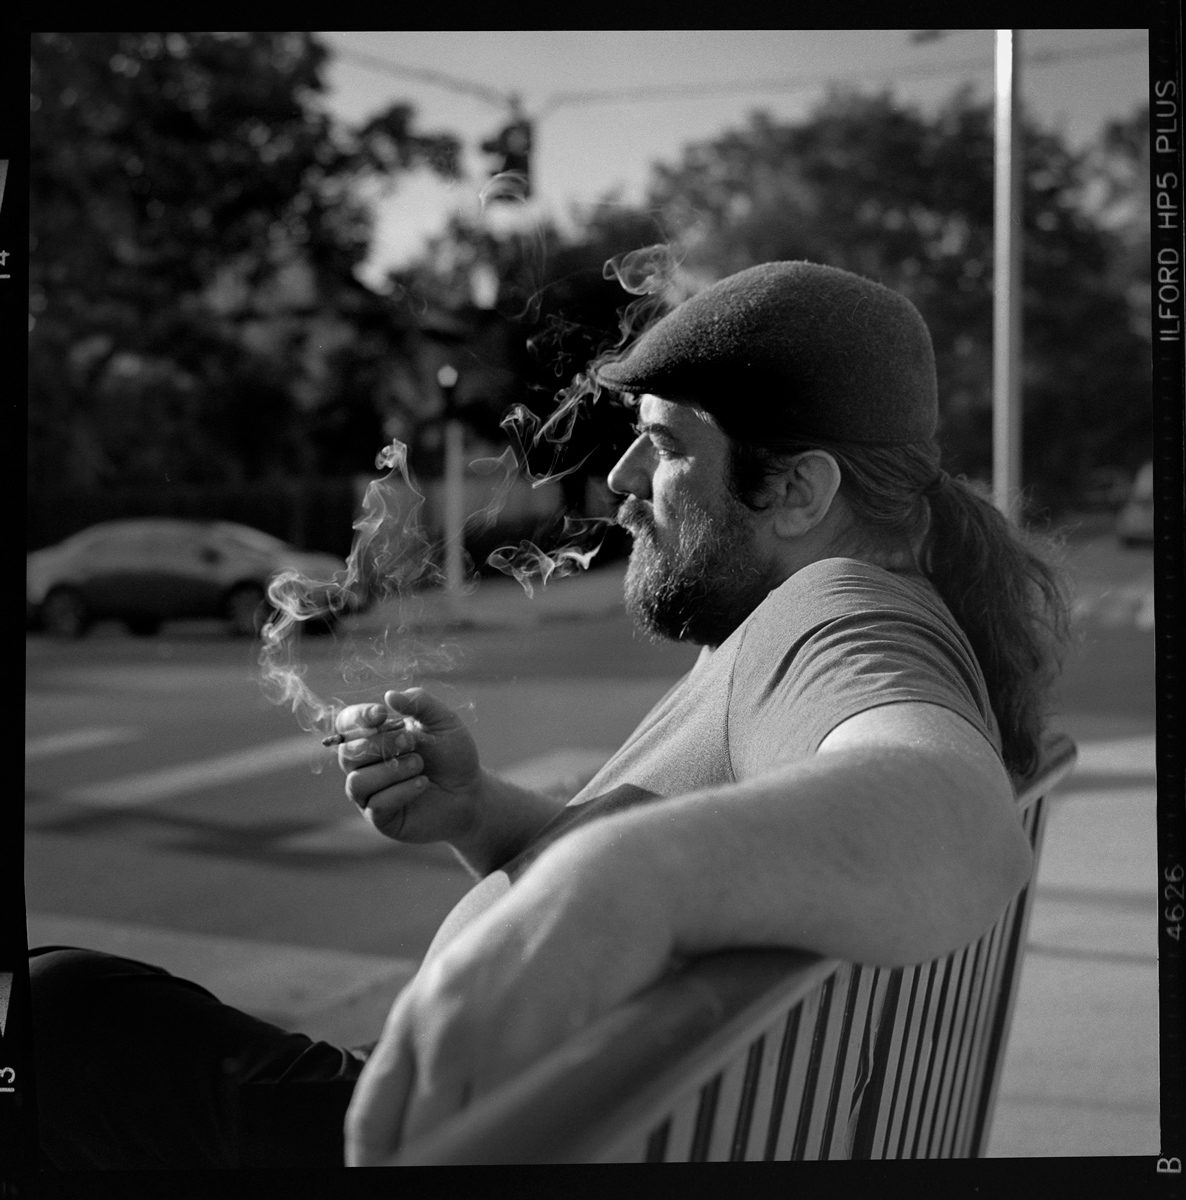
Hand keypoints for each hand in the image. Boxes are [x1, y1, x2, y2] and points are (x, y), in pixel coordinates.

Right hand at [336, 688, 482, 844]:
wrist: (471, 792)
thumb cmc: (453, 755)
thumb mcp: (443, 721)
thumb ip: (420, 703)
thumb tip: (390, 696)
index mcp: (374, 737)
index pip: (346, 723)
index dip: (358, 717)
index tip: (382, 714)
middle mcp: (365, 765)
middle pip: (347, 752)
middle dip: (380, 744)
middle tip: (410, 741)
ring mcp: (370, 793)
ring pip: (357, 781)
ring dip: (390, 770)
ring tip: (419, 765)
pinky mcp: (381, 818)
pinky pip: (376, 805)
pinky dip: (400, 791)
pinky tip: (423, 783)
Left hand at [343, 823, 676, 1164]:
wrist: (606, 884)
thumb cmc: (546, 932)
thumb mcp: (471, 976)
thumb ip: (441, 1042)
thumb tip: (427, 1118)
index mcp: (416, 1010)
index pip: (372, 1122)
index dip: (380, 1167)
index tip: (396, 1178)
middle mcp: (444, 1028)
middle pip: (419, 1143)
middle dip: (442, 1164)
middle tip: (466, 1167)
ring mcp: (494, 1040)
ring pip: (470, 1144)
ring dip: (488, 1157)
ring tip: (510, 1149)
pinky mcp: (546, 1046)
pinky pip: (527, 1127)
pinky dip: (534, 1146)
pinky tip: (545, 1140)